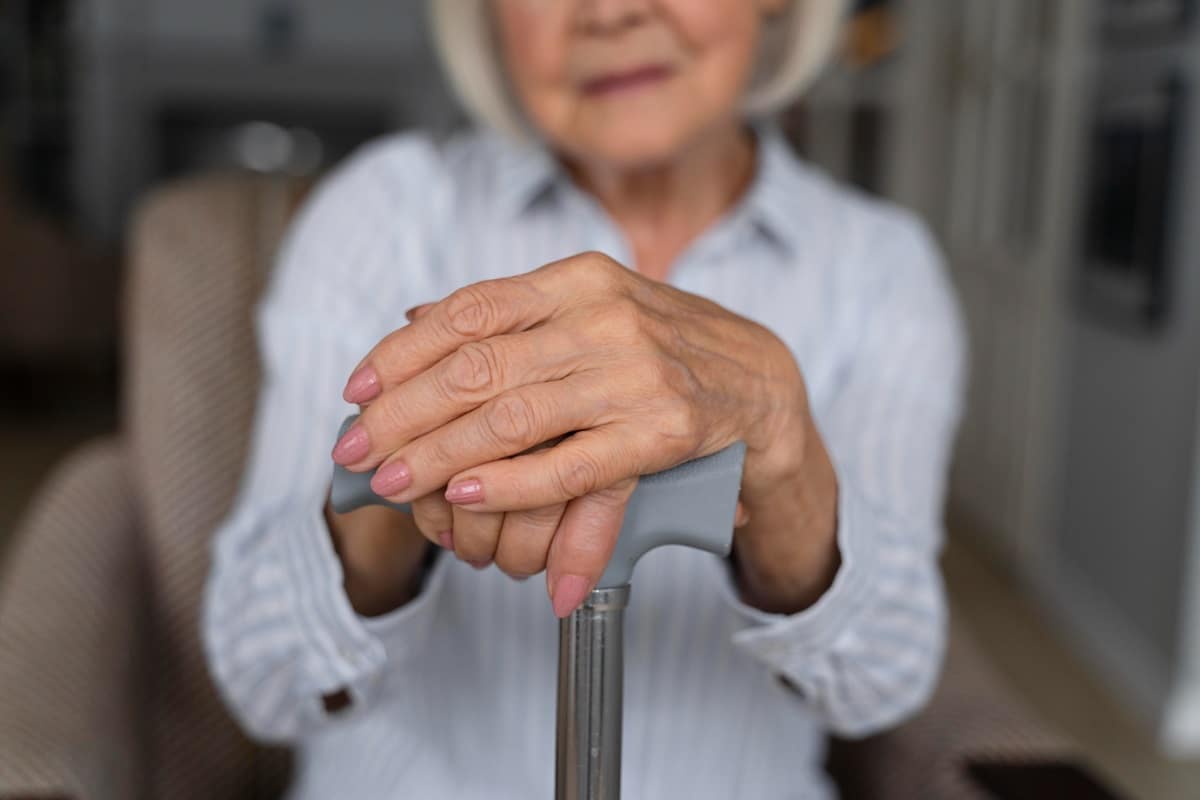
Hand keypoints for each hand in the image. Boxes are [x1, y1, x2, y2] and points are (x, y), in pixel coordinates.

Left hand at [331, 253, 812, 614]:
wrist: (763, 384)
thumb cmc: (663, 348)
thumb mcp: (590, 308)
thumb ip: (511, 316)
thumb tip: (413, 319)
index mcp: (578, 279)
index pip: (469, 310)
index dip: (402, 353)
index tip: (357, 389)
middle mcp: (605, 317)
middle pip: (477, 367)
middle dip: (403, 413)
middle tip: (357, 450)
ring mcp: (638, 373)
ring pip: (513, 417)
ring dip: (441, 457)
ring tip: (395, 483)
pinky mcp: (665, 430)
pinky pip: (572, 464)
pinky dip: (513, 483)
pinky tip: (468, 495)